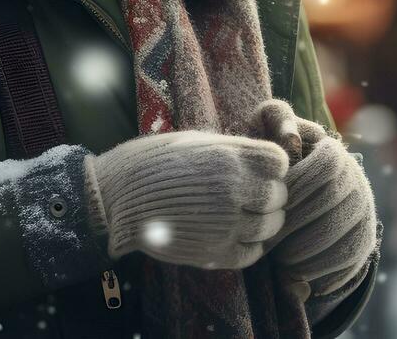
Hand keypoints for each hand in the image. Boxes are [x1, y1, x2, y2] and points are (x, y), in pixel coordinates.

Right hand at [84, 130, 288, 269]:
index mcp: (229, 157)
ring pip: (270, 226)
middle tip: (251, 195)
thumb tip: (261, 160)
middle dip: (269, 195)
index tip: (258, 169)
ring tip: (243, 215)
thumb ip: (232, 151)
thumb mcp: (195, 142)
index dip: (272, 166)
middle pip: (278, 196)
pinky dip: (250, 246)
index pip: (280, 162)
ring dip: (262, 221)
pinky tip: (235, 235)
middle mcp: (234, 189)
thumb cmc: (153, 162)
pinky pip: (252, 253)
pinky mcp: (214, 253)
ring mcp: (226, 224)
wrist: (116, 198)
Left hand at [254, 101, 376, 298]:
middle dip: (296, 226)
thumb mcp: (268, 130)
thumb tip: (290, 138)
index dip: (296, 188)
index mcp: (334, 152)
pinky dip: (321, 270)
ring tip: (280, 257)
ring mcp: (364, 211)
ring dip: (307, 251)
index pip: (325, 167)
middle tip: (267, 239)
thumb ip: (276, 119)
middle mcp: (356, 179)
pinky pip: (349, 260)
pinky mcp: (363, 239)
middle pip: (332, 206)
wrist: (293, 195)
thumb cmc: (273, 159)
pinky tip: (296, 272)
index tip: (269, 204)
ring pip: (342, 235)